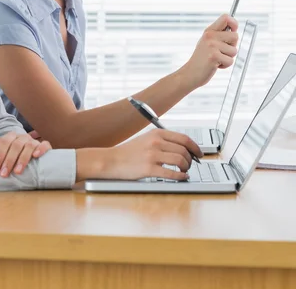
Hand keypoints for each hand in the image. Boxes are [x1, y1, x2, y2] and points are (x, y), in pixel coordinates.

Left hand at [0, 132, 51, 176]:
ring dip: (22, 159)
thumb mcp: (6, 149)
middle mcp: (23, 137)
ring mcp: (34, 141)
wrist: (33, 152)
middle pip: (16, 145)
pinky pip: (44, 144)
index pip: (4, 141)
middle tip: (4, 174)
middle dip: (9, 160)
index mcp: (13, 136)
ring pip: (29, 146)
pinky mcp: (45, 145)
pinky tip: (36, 156)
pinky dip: (40, 149)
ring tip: (17, 172)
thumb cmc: (16, 153)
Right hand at [77, 129, 202, 181]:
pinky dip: (181, 176)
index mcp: (157, 133)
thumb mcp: (146, 139)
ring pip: (180, 160)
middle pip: (184, 150)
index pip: (183, 138)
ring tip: (185, 171)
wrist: (112, 160)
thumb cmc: (129, 152)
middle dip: (191, 160)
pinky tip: (182, 177)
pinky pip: (171, 173)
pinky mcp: (149, 169)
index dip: (195, 147)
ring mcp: (152, 155)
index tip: (199, 153)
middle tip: (191, 165)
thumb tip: (183, 148)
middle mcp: (156, 142)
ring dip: (187, 168)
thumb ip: (163, 141)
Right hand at [180, 13, 237, 89]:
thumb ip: (219, 35)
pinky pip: (230, 61)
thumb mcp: (207, 42)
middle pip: (235, 36)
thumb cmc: (201, 59)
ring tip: (216, 59)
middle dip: (232, 46)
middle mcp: (210, 36)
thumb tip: (235, 29)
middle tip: (221, 52)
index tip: (233, 31)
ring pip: (234, 50)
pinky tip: (215, 65)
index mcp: (209, 31)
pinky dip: (225, 66)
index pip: (226, 17)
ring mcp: (211, 46)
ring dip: (228, 58)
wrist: (190, 73)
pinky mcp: (214, 56)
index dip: (234, 23)